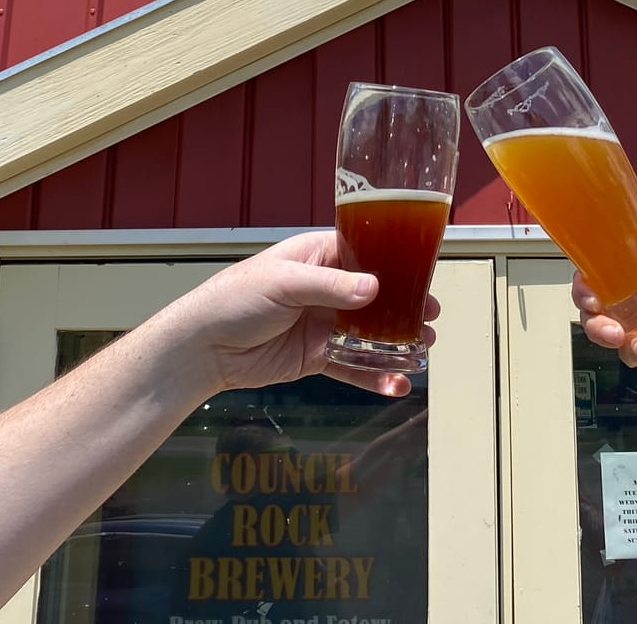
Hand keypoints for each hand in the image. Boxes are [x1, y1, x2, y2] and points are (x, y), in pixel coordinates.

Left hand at [162, 231, 437, 398]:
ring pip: (368, 333)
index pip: (364, 253)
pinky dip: (374, 376)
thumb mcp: (283, 283)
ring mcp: (322, 324)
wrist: (204, 347)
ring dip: (395, 342)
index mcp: (317, 257)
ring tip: (424, 350)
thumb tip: (374, 288)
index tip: (423, 276)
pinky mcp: (315, 356)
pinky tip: (396, 384)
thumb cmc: (235, 300)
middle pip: (373, 296)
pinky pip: (352, 365)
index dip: (394, 264)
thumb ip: (330, 286)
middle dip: (403, 307)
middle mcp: (324, 288)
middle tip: (432, 318)